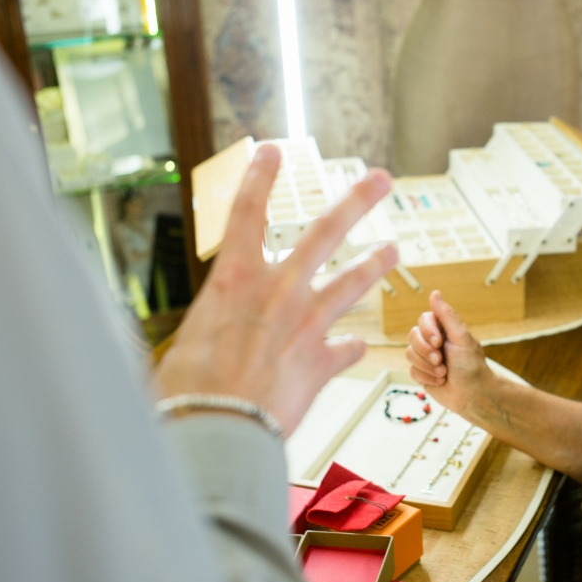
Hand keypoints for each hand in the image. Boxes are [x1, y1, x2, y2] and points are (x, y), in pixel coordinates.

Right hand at [154, 143, 396, 435]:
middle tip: (381, 179)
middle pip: (325, 233)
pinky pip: (346, 348)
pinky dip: (350, 346)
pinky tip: (356, 344)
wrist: (217, 431)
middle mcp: (277, 291)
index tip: (272, 151)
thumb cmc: (187, 392)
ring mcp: (306, 323)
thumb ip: (211, 324)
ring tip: (394, 248)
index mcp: (234, 279)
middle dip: (357, 201)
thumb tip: (206, 331)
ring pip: (353, 282)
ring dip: (375, 263)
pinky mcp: (322, 361)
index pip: (247, 212)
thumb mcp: (188, 340)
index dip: (260, 177)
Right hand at [406, 291, 494, 415]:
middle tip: (441, 360)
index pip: (424, 319)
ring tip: (444, 372)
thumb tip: (435, 293)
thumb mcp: (461, 337)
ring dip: (427, 366)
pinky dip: (427, 376)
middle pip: (413, 335)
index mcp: (444, 329)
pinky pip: (412, 370)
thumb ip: (446, 315)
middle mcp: (433, 341)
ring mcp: (426, 357)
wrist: (473, 395)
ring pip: (410, 353)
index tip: (439, 341)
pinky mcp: (422, 373)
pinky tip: (441, 380)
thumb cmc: (472, 366)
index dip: (428, 330)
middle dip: (426, 350)